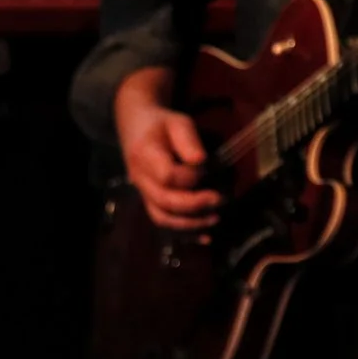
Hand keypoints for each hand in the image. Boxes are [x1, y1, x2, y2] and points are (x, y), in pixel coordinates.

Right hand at [113, 69, 220, 231]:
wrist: (137, 127)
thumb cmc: (161, 124)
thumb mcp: (177, 121)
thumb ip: (188, 139)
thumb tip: (201, 161)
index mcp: (145, 155)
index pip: (167, 176)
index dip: (190, 177)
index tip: (207, 166)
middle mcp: (140, 179)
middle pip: (164, 201)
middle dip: (194, 205)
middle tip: (220, 199)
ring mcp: (143, 192)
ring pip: (161, 217)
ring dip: (190, 224)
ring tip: (215, 219)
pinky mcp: (150, 200)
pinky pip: (163, 221)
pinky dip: (184, 233)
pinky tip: (205, 238)